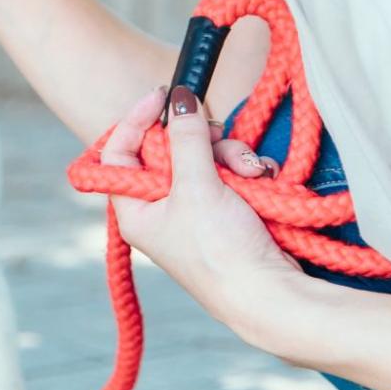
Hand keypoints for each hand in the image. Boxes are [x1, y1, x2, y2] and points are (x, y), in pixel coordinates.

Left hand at [101, 85, 302, 330]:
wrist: (272, 294)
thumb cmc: (222, 250)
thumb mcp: (196, 187)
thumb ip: (186, 138)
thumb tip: (178, 97)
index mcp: (135, 209)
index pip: (119, 151)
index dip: (137, 119)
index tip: (164, 95)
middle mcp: (161, 209)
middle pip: (169, 149)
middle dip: (201, 140)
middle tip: (217, 138)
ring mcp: (196, 211)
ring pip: (206, 157)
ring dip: (231, 155)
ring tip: (251, 171)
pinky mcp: (228, 212)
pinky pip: (232, 174)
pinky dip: (247, 171)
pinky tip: (263, 178)